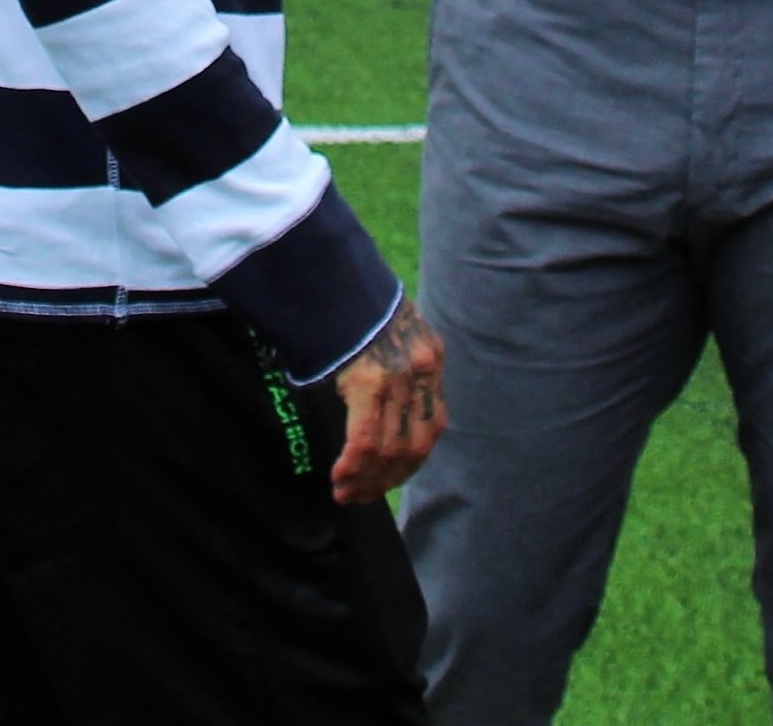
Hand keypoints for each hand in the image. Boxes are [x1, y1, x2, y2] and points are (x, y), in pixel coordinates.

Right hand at [327, 298, 446, 504]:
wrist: (342, 277)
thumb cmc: (359, 306)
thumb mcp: (395, 332)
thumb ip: (399, 368)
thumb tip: (384, 413)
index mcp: (431, 360)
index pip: (431, 430)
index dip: (409, 463)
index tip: (387, 480)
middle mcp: (422, 373)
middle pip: (415, 447)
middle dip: (388, 479)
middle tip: (362, 495)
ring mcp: (398, 379)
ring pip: (390, 450)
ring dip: (368, 480)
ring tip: (346, 492)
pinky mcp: (369, 382)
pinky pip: (366, 439)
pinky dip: (354, 465)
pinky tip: (340, 477)